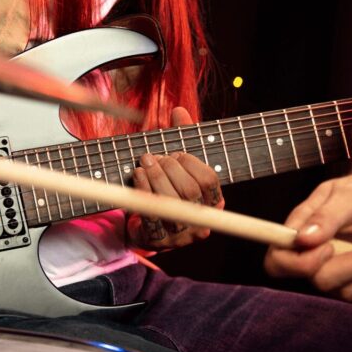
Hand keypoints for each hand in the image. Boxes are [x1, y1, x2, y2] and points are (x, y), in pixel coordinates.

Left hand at [127, 107, 224, 249]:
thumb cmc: (168, 189)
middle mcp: (202, 221)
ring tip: (144, 162)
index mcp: (214, 203)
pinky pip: (151, 216)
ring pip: (171, 205)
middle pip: (189, 193)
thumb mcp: (178, 165)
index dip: (191, 163)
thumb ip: (183, 138)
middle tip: (154, 156)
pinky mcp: (160, 241)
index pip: (209, 181)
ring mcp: (181, 234)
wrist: (148, 226)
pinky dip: (143, 192)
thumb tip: (178, 110)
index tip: (176, 153)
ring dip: (155, 178)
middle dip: (169, 169)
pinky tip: (137, 176)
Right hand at [264, 163, 351, 304]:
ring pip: (349, 294)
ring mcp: (334, 273)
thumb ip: (327, 216)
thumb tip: (303, 238)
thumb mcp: (349, 195)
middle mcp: (312, 258)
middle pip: (321, 282)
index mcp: (299, 232)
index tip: (329, 248)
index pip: (278, 263)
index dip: (301, 265)